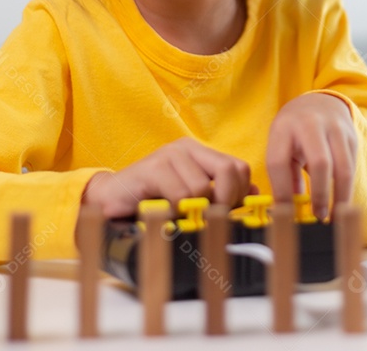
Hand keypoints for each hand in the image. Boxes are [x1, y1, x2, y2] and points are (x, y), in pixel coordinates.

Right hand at [81, 138, 252, 219]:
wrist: (110, 200)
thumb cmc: (153, 202)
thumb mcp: (190, 198)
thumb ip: (220, 195)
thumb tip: (256, 195)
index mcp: (199, 153)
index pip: (240, 168)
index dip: (240, 193)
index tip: (226, 211)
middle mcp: (186, 148)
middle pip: (230, 170)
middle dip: (225, 201)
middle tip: (206, 217)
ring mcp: (169, 155)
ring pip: (203, 188)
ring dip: (191, 210)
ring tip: (175, 213)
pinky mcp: (153, 168)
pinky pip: (180, 194)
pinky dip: (175, 210)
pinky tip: (163, 211)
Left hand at [266, 93, 356, 220]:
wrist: (320, 102)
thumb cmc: (294, 132)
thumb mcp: (281, 146)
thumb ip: (284, 177)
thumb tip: (286, 212)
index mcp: (284, 128)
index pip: (279, 163)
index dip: (282, 192)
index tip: (286, 214)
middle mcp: (310, 125)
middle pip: (320, 163)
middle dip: (320, 195)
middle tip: (318, 217)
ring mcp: (335, 128)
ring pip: (343, 167)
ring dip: (340, 196)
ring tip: (333, 215)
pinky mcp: (352, 136)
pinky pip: (352, 167)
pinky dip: (347, 188)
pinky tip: (340, 202)